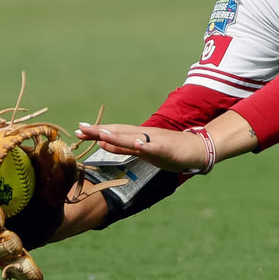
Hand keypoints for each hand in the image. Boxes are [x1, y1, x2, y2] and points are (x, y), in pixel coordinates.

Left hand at [75, 111, 257, 173]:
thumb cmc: (172, 151)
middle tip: (81, 128)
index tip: (79, 130)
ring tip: (101, 134)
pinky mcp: (168, 148)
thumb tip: (102, 145)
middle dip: (100, 131)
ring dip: (117, 135)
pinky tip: (138, 144)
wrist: (199, 149)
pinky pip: (154, 147)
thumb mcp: (144, 151)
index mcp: (138, 137)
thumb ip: (124, 147)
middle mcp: (145, 136)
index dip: (97, 132)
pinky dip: (144, 145)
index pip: (114, 133)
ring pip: (134, 138)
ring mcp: (156, 141)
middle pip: (120, 132)